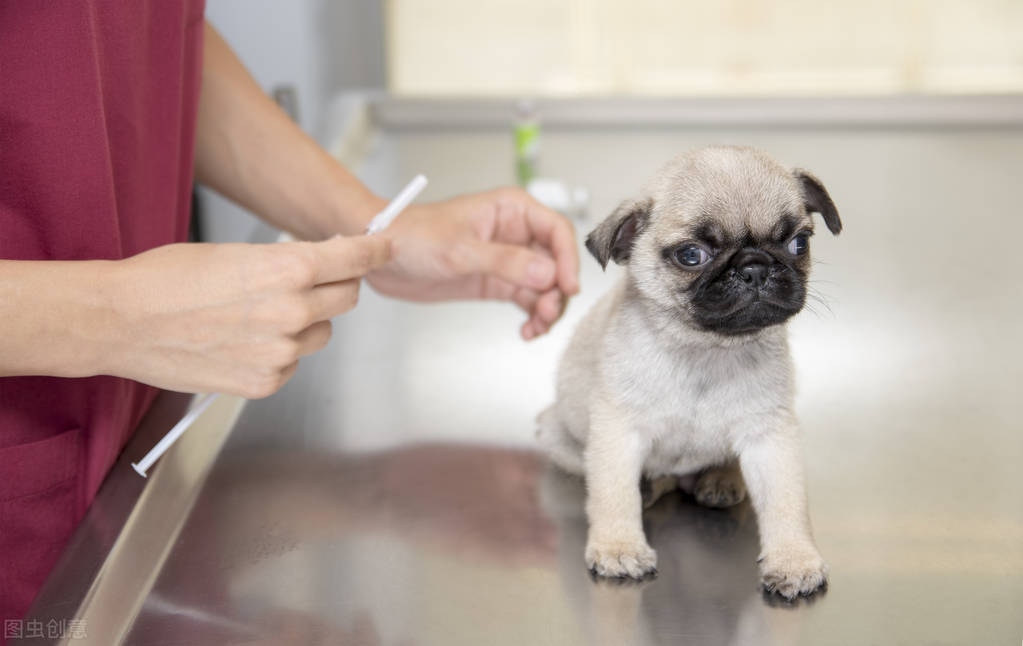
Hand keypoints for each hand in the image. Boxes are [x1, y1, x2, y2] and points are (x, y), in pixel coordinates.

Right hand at [98, 236, 389, 397]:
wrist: (123, 320)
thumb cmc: (169, 278)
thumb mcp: (236, 253)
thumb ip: (287, 262)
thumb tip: (320, 263)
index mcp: (289, 268)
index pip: (355, 258)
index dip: (375, 250)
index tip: (386, 247)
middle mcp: (294, 310)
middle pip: (348, 297)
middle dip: (337, 286)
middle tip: (313, 281)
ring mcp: (282, 351)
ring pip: (321, 333)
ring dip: (305, 322)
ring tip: (258, 315)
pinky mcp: (265, 382)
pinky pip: (292, 364)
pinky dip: (279, 354)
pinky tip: (242, 342)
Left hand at [366, 187, 579, 339]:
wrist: (381, 255)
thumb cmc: (412, 235)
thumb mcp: (459, 250)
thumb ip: (506, 262)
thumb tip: (547, 274)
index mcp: (512, 210)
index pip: (557, 231)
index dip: (568, 259)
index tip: (566, 287)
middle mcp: (515, 233)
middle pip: (557, 262)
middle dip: (557, 291)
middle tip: (547, 313)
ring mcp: (508, 259)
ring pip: (545, 285)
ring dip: (547, 308)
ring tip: (536, 327)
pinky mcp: (496, 281)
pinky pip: (528, 300)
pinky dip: (533, 316)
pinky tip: (527, 331)